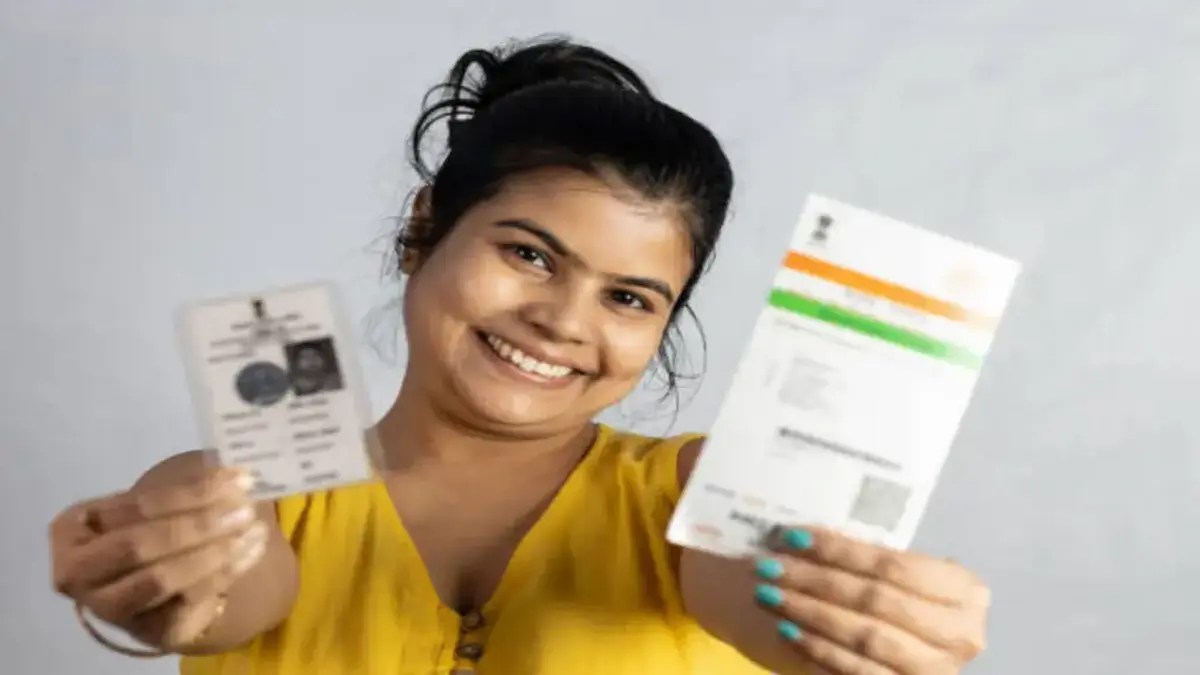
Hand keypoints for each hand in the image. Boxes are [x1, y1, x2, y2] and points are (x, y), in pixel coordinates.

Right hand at [49, 465, 267, 649]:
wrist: (152, 582)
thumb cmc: (147, 530)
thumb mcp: (151, 507)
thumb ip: (184, 492)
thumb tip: (234, 475)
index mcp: (71, 529)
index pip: (135, 507)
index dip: (190, 492)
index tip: (237, 478)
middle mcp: (78, 573)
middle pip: (141, 545)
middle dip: (199, 524)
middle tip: (245, 509)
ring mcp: (109, 608)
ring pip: (162, 578)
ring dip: (215, 551)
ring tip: (254, 529)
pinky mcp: (146, 631)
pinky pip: (188, 602)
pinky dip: (226, 572)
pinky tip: (252, 550)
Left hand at [751, 526, 988, 674]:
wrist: (921, 651)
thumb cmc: (905, 600)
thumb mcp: (905, 577)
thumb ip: (874, 562)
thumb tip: (806, 538)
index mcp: (965, 591)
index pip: (893, 564)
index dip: (840, 550)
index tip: (792, 536)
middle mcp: (960, 633)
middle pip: (876, 599)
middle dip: (816, 580)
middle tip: (770, 566)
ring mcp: (935, 670)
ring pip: (865, 636)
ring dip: (810, 613)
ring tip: (770, 594)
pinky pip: (858, 672)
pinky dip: (819, 649)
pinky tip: (788, 630)